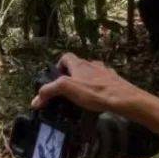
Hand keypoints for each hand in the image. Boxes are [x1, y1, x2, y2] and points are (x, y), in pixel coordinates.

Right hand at [31, 53, 145, 114]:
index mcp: (80, 64)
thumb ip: (49, 91)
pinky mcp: (115, 82)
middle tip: (68, 91)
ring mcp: (105, 73)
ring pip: (92, 74)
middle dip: (72, 77)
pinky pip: (104, 83)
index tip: (56, 79)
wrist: (123, 98)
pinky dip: (98, 89)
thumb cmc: (95, 91)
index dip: (59, 66)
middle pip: (79, 66)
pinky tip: (97, 100)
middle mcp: (93, 65)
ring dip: (85, 82)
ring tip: (82, 97)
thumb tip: (35, 100)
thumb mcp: (67, 88)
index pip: (66, 57)